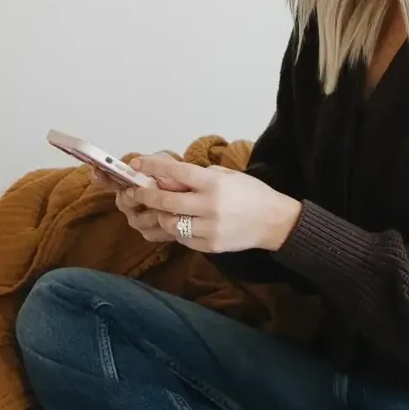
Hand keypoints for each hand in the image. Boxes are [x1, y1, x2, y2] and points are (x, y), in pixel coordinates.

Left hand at [113, 154, 300, 255]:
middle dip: (144, 195)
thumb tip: (167, 176)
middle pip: (165, 200)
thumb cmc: (250, 193)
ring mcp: (209, 228)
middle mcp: (209, 205)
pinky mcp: (210, 245)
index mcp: (213, 183)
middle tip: (134, 191)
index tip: (136, 163)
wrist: (274, 221)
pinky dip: (176, 230)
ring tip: (160, 210)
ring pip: (169, 223)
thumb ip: (197, 176)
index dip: (152, 167)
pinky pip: (182, 239)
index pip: (176, 172)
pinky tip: (180, 223)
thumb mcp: (226, 176)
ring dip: (160, 215)